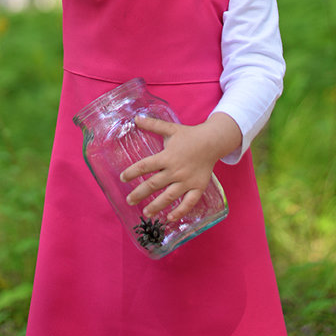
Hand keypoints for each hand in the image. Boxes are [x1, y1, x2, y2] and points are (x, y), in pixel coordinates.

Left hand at [120, 113, 241, 220]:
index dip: (132, 172)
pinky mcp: (198, 187)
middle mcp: (175, 170)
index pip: (145, 165)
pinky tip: (170, 218)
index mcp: (167, 156)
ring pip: (169, 196)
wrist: (212, 141)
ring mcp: (187, 180)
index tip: (123, 178)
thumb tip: (135, 118)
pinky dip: (180, 211)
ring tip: (146, 213)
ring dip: (156, 206)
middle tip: (129, 200)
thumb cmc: (189, 135)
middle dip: (139, 193)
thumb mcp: (170, 128)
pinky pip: (189, 202)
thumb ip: (152, 125)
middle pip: (154, 184)